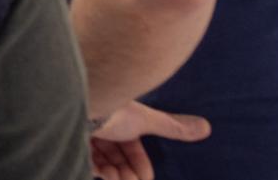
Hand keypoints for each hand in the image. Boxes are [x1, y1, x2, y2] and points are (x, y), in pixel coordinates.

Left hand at [89, 102, 209, 179]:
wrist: (77, 105)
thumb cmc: (113, 110)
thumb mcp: (146, 119)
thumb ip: (172, 127)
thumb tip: (206, 127)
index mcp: (118, 119)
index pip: (130, 148)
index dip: (139, 166)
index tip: (144, 178)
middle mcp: (100, 125)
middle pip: (116, 158)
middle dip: (126, 173)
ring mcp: (83, 133)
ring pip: (101, 162)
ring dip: (113, 175)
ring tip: (115, 176)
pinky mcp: (71, 141)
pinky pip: (85, 162)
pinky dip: (97, 171)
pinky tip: (104, 174)